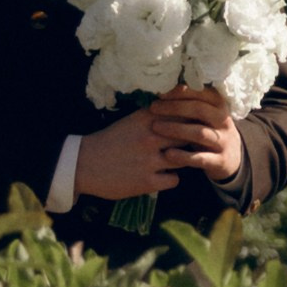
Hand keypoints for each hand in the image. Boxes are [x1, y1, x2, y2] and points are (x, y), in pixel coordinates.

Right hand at [75, 87, 244, 197]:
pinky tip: (165, 176)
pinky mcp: (147, 182)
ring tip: (181, 160)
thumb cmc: (110, 140)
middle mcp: (151, 137)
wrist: (84, 164)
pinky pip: (174, 180)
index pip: (183, 112)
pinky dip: (171, 178)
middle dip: (194, 139)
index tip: (201, 121)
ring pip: (185, 158)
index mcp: (147, 118)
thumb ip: (155, 114)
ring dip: (185, 159)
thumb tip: (179, 104)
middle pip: (188, 134)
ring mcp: (150, 160)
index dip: (194, 117)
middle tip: (197, 144)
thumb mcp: (132, 121)